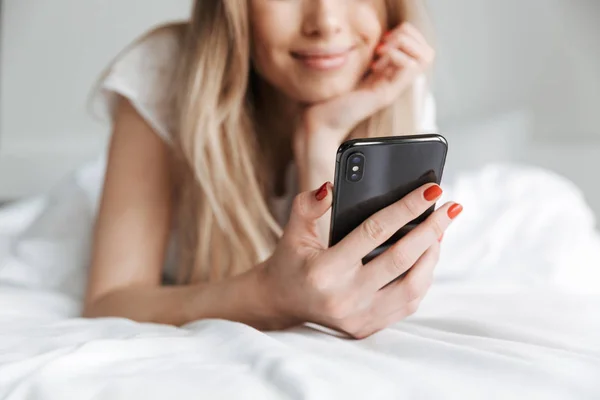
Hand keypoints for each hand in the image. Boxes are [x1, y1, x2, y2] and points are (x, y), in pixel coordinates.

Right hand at [256, 181, 461, 338]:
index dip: (406, 209)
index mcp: (326, 270)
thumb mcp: (292, 231)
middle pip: (402, 259)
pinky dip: (423, 278)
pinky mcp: (368, 327)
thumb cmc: (291, 262)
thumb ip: (307, 207)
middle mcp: (345, 297)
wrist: (282, 303)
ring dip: (432, 255)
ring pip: (413, 286)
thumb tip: (330, 187)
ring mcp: (359, 316)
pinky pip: (408, 303)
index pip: (374, 232)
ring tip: (440, 231)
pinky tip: (426, 257)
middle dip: (432, 229)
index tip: (432, 191)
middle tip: (452, 207)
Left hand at [294, 22, 434, 192]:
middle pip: (428, 52)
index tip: (384, 40)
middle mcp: (398, 82)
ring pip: (424, 57)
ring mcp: (395, 89)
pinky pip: (409, 67)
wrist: (324, 119)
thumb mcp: (358, 70)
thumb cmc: (337, 97)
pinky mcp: (387, 94)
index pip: (423, 49)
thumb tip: (383, 38)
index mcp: (393, 75)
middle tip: (383, 45)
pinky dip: (394, 57)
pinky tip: (376, 65)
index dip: (408, 36)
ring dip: (402, 46)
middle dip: (407, 38)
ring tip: (380, 54)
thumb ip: (373, 57)